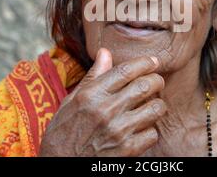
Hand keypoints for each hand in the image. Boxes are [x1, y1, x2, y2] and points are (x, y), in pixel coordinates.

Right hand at [39, 48, 166, 156]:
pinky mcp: (127, 150)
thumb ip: (93, 76)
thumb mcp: (71, 101)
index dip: (145, 62)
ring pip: (155, 108)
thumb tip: (105, 52)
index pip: (126, 70)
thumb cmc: (63, 132)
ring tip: (151, 105)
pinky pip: (152, 133)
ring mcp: (118, 130)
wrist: (59, 165)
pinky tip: (141, 129)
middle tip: (156, 82)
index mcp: (91, 94)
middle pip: (146, 85)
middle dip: (156, 80)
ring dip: (157, 105)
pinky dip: (150, 130)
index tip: (153, 61)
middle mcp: (106, 110)